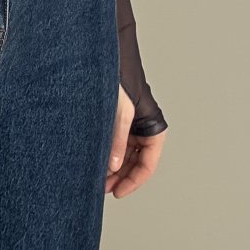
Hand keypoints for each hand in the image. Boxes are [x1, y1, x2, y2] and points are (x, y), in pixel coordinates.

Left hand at [105, 83, 165, 198]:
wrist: (106, 57)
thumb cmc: (119, 78)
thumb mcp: (120, 111)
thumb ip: (117, 139)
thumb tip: (113, 165)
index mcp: (153, 126)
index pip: (149, 163)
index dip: (134, 180)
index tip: (119, 192)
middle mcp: (143, 127)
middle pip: (137, 162)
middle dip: (122, 177)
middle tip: (104, 188)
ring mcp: (130, 125)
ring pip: (125, 154)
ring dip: (114, 168)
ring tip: (98, 179)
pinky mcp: (117, 120)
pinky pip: (115, 143)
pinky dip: (107, 154)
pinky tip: (97, 162)